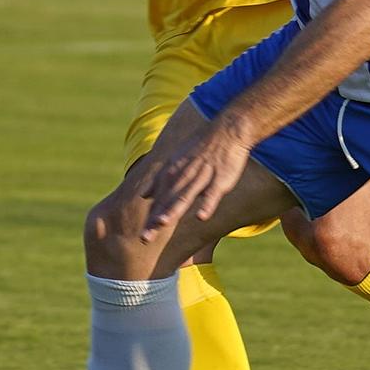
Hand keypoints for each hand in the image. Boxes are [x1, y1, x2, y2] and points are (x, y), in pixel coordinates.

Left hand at [136, 118, 254, 240]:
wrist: (226, 130)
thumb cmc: (201, 149)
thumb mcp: (174, 161)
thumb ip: (159, 180)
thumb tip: (144, 195)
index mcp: (172, 173)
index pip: (160, 199)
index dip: (151, 218)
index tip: (143, 237)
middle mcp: (183, 175)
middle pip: (168, 201)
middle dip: (156, 219)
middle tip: (144, 238)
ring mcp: (201, 177)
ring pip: (185, 195)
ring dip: (173, 210)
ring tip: (162, 224)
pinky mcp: (219, 179)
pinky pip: (212, 193)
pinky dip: (206, 204)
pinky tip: (201, 217)